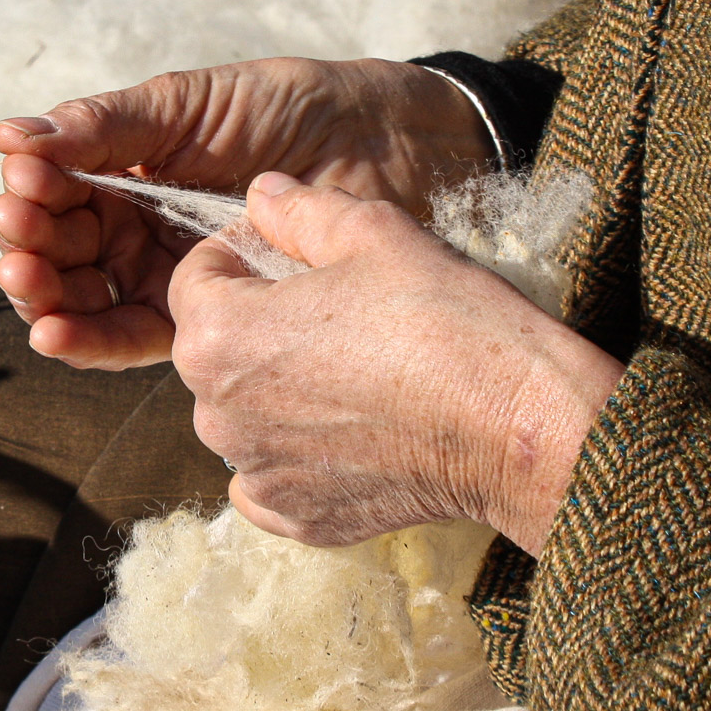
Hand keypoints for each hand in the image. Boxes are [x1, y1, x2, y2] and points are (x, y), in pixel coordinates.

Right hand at [0, 58, 493, 369]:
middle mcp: (137, 227)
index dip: (31, 194)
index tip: (22, 186)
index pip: (55, 192)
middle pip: (59, 250)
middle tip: (20, 236)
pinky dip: (85, 340)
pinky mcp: (200, 319)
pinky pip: (129, 339)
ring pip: (83, 298)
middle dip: (29, 246)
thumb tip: (9, 136)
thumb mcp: (185, 105)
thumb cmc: (286, 109)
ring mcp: (165, 275)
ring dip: (43, 296)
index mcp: (128, 169)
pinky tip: (52, 331)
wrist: (381, 146)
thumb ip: (103, 126)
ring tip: (28, 280)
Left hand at [167, 172, 624, 555]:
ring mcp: (255, 472)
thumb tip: (261, 194)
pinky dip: (297, 454)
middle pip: (213, 349)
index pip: (196, 278)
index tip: (292, 254)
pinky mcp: (297, 516)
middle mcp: (216, 414)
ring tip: (352, 369)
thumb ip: (299, 211)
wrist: (514, 425)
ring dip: (276, 388)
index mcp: (217, 336)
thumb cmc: (443, 319)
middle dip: (257, 322)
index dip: (241, 254)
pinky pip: (270, 475)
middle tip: (334, 308)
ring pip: (241, 412)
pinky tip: (350, 432)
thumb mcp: (372, 233)